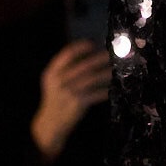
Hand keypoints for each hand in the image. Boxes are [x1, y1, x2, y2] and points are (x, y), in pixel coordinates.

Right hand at [31, 38, 112, 159]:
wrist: (51, 122)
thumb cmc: (55, 98)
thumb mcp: (52, 81)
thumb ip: (63, 68)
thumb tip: (84, 54)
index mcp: (52, 72)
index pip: (67, 54)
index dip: (80, 47)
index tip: (92, 43)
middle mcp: (60, 80)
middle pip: (83, 65)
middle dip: (98, 58)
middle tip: (110, 53)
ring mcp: (69, 92)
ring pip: (92, 79)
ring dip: (105, 73)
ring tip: (114, 68)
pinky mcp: (78, 103)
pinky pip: (95, 94)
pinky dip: (105, 90)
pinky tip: (112, 87)